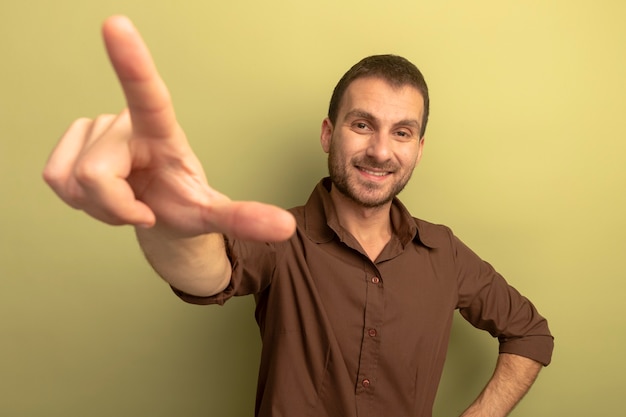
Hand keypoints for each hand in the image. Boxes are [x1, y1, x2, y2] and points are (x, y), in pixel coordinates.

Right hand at [43, 16, 294, 240]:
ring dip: (100, 207)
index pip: (149, 95)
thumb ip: (245, 218)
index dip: (132, 63)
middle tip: (142, 208)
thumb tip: (286, 228)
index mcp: (163, 132)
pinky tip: (103, 194)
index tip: (116, 24)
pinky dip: (79, 201)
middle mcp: (127, 123)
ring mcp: (96, 129)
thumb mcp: (213, 215)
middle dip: (117, 208)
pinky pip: (56, 179)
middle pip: (98, 175)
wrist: (156, 212)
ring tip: (126, 199)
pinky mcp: (71, 141)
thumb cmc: (182, 204)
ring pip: (75, 181)